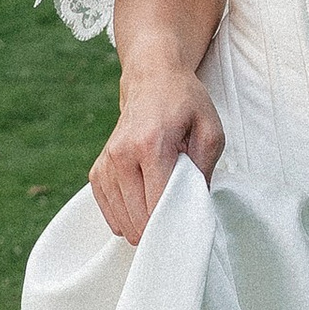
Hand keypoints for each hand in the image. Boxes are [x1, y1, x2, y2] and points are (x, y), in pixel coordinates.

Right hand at [90, 62, 223, 243]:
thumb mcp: (210, 129)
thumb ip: (206, 167)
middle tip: (179, 220)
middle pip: (138, 217)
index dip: (175, 222)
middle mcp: (122, 156)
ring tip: (163, 209)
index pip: (158, 203)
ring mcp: (106, 164)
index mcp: (151, 145)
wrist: (152, 80)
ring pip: (122, 220)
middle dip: (161, 226)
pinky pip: (107, 210)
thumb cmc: (184, 103)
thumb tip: (196, 203)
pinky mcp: (98, 170)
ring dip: (143, 224)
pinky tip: (141, 211)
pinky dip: (125, 218)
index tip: (189, 229)